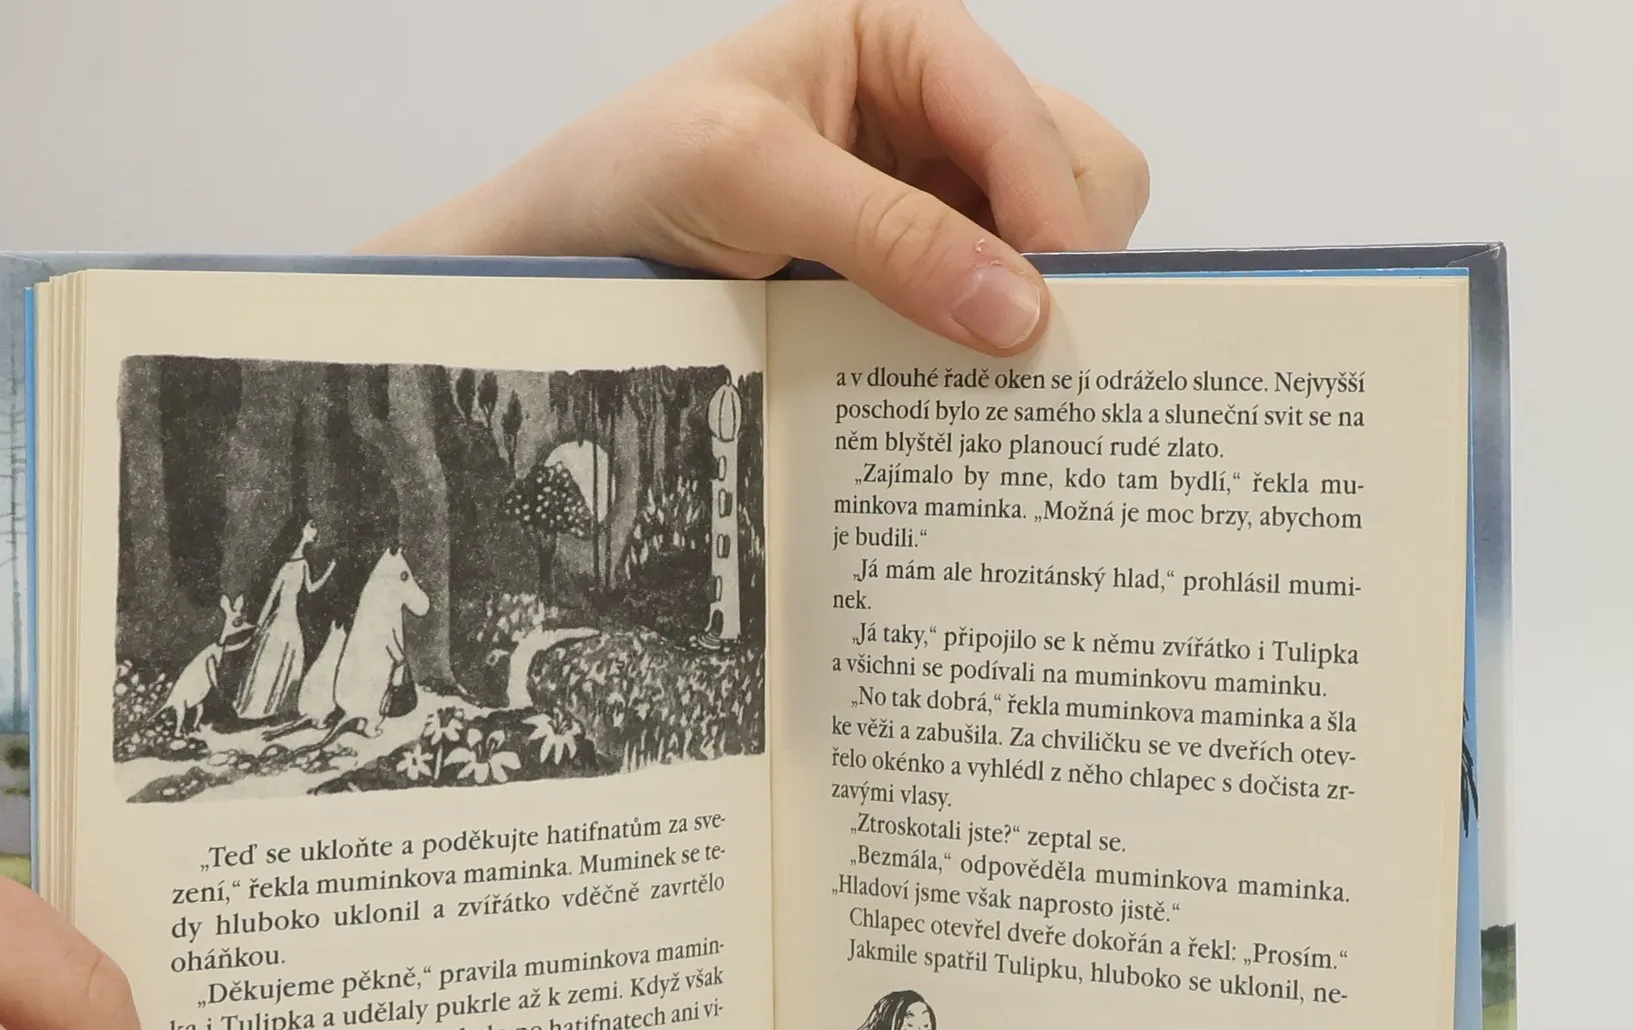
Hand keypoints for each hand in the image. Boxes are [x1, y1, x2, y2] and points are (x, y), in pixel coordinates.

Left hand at [370, 0, 1147, 353]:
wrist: (558, 258)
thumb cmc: (630, 174)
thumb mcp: (749, 177)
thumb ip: (886, 234)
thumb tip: (1015, 309)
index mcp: (907, 40)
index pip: (1030, 120)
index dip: (1054, 216)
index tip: (1047, 316)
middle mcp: (933, 114)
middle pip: (1073, 178)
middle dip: (1057, 263)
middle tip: (1023, 351)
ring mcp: (928, 203)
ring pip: (1045, 255)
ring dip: (1023, 315)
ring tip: (978, 375)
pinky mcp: (908, 280)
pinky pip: (987, 313)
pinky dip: (983, 352)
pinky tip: (950, 385)